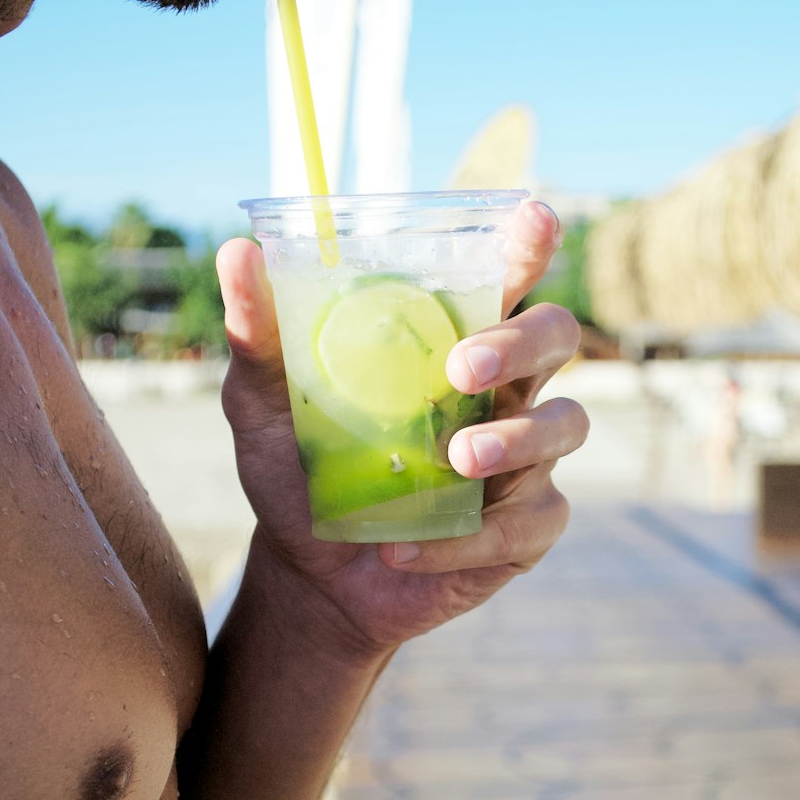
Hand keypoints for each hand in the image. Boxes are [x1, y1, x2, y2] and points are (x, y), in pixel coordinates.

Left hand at [216, 201, 587, 658]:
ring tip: (455, 461)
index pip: (505, 280)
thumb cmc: (302, 474)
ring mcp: (526, 460)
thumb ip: (258, 337)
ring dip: (515, 441)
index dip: (528, 247)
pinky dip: (469, 538)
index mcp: (452, 341)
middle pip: (556, 336)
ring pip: (564, 426)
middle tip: (460, 370)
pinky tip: (406, 547)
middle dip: (520, 343)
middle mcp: (504, 391)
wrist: (313, 578)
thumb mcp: (263, 406)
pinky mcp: (527, 529)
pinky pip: (528, 523)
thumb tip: (236, 253)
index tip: (532, 222)